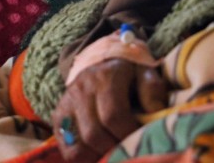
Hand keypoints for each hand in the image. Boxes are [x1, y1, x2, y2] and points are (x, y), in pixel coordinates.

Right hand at [52, 58, 167, 161]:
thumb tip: (155, 113)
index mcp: (106, 77)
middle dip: (113, 148)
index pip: (113, 115)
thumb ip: (152, 90)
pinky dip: (82, 158)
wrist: (102, 60)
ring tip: (113, 154)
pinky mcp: (58, 117)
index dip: (127, 133)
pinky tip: (98, 155)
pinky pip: (67, 148)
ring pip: (77, 145)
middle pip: (94, 133)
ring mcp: (66, 104)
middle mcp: (82, 90)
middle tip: (127, 151)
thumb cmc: (129, 72)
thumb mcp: (145, 72)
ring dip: (97, 156)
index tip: (139, 140)